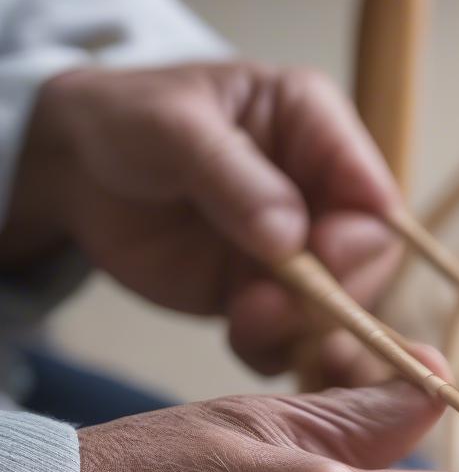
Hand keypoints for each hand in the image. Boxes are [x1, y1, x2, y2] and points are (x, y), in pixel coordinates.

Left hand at [2, 62, 399, 383]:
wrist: (72, 173)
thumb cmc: (125, 122)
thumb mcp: (170, 127)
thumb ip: (233, 175)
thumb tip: (293, 237)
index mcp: (315, 126)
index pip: (372, 192)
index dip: (360, 236)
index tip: (321, 257)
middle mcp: (321, 191)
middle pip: (367, 260)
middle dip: (330, 293)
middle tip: (268, 306)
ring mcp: (300, 248)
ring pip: (338, 307)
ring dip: (299, 328)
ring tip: (243, 322)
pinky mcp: (271, 293)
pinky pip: (294, 338)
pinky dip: (275, 350)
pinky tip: (240, 337)